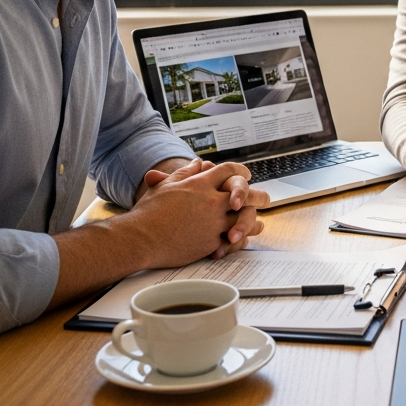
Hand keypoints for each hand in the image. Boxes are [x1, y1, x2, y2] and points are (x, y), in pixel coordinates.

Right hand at [129, 158, 270, 265]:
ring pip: (244, 219)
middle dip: (258, 196)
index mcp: (201, 184)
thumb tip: (199, 163)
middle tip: (266, 199)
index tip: (247, 175)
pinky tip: (242, 241)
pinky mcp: (210, 243)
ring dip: (252, 222)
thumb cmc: (149, 212)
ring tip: (259, 224)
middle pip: (245, 194)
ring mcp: (213, 223)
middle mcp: (211, 202)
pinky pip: (233, 241)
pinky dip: (238, 241)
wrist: (139, 238)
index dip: (240, 172)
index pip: (229, 171)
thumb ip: (186, 172)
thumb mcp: (166, 185)